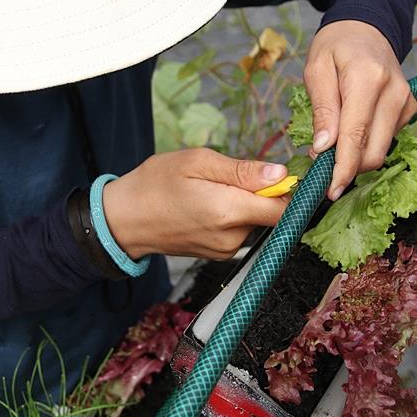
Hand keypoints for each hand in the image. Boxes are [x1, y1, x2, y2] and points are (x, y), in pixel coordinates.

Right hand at [103, 148, 288, 259]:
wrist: (124, 220)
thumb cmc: (155, 184)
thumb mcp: (197, 163)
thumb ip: (242, 170)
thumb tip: (280, 173)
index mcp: (228, 211)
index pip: (285, 209)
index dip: (292, 190)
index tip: (285, 173)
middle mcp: (232, 237)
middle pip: (271, 213)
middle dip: (261, 191)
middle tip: (229, 174)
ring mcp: (226, 249)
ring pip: (255, 220)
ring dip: (244, 203)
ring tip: (210, 189)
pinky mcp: (220, 253)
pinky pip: (240, 229)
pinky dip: (232, 214)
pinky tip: (207, 205)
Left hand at [304, 20, 416, 199]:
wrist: (366, 27)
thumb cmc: (336, 46)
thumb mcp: (316, 70)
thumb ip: (323, 109)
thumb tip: (324, 148)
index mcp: (368, 79)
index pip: (356, 136)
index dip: (343, 169)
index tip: (330, 190)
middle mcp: (394, 93)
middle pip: (374, 151)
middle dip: (348, 169)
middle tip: (322, 169)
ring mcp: (406, 102)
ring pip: (382, 150)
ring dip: (357, 158)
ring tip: (333, 149)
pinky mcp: (409, 109)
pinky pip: (387, 140)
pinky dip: (367, 145)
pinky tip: (351, 134)